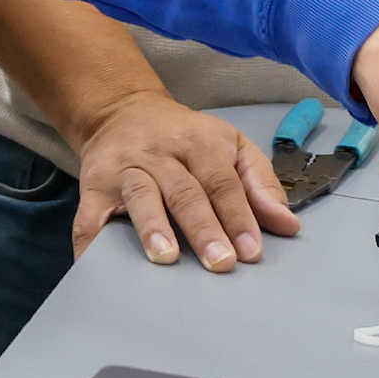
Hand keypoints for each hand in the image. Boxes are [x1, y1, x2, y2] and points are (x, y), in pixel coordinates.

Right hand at [59, 87, 296, 272]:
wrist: (122, 111)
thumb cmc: (186, 137)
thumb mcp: (231, 146)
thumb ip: (260, 183)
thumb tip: (288, 226)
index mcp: (200, 143)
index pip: (223, 182)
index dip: (238, 216)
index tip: (251, 251)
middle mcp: (162, 154)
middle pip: (185, 191)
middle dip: (203, 228)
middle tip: (220, 262)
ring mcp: (126, 170)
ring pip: (141, 197)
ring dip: (153, 227)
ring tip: (166, 257)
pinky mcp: (94, 187)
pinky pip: (90, 216)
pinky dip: (91, 243)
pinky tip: (97, 266)